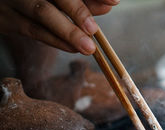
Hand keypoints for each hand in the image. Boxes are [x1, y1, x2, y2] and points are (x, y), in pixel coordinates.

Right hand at [0, 0, 118, 54]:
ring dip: (68, 33)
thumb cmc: (38, 0)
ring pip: (43, 15)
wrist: (4, 3)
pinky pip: (33, 31)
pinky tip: (73, 48)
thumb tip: (108, 5)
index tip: (113, 1)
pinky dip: (56, 41)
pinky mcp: (7, 20)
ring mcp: (14, 1)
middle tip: (93, 29)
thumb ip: (83, 0)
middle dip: (78, 11)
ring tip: (88, 47)